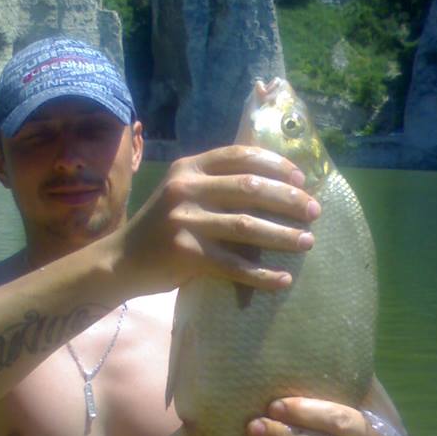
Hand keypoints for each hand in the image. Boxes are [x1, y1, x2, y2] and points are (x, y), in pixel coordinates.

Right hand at [119, 146, 320, 295]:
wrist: (122, 261)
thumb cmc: (161, 227)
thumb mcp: (182, 193)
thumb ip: (214, 184)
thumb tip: (273, 182)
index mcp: (189, 169)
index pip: (240, 155)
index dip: (275, 164)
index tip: (301, 178)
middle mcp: (185, 189)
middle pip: (250, 188)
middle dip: (289, 199)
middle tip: (314, 212)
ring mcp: (184, 221)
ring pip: (247, 226)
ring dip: (283, 235)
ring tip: (307, 242)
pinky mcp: (186, 254)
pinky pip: (234, 266)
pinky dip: (263, 275)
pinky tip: (284, 280)